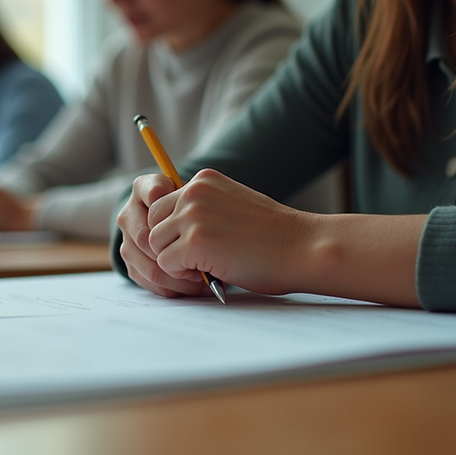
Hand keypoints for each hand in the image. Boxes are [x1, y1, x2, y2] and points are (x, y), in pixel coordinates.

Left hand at [119, 169, 310, 297]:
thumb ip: (204, 208)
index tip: (200, 243)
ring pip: (156, 244)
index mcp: (203, 180)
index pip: (162, 206)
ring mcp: (193, 216)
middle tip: (198, 259)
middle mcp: (194, 192)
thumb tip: (172, 226)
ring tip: (205, 266)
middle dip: (170, 245)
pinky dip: (183, 274)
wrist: (302, 247)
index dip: (175, 230)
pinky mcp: (195, 242)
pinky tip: (209, 272)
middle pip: (153, 224)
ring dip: (176, 260)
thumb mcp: (233, 204)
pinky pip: (167, 263)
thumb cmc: (273, 235)